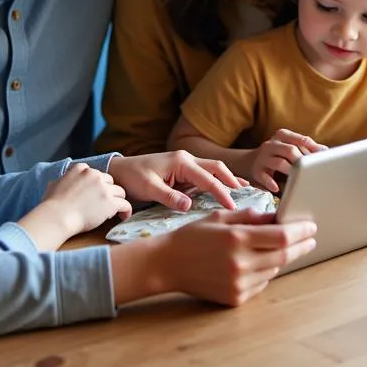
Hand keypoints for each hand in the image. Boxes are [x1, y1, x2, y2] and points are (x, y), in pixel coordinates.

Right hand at [42, 162, 131, 237]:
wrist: (57, 216)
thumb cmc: (52, 205)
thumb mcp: (54, 185)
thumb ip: (61, 181)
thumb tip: (57, 183)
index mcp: (81, 169)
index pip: (96, 173)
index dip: (97, 185)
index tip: (95, 194)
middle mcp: (94, 174)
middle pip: (110, 181)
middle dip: (108, 192)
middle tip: (104, 204)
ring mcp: (104, 188)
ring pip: (120, 191)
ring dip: (117, 200)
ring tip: (114, 211)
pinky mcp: (111, 202)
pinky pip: (125, 204)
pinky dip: (126, 210)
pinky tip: (123, 216)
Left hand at [107, 151, 242, 211]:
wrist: (119, 171)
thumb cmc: (132, 177)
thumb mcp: (148, 188)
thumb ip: (169, 197)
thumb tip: (188, 205)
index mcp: (181, 161)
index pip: (208, 177)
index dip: (221, 192)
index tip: (232, 206)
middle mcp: (187, 160)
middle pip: (216, 168)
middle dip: (231, 179)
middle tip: (247, 193)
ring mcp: (185, 166)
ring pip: (212, 171)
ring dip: (227, 179)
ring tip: (244, 189)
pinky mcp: (182, 173)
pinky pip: (204, 177)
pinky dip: (216, 182)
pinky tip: (224, 190)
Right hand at [158, 210, 317, 304]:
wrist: (167, 264)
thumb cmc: (194, 236)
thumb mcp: (221, 217)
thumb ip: (251, 217)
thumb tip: (278, 216)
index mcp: (237, 238)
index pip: (282, 236)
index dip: (300, 231)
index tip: (311, 226)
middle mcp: (240, 263)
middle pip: (284, 255)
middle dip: (300, 245)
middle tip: (310, 238)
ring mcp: (238, 284)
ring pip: (274, 270)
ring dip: (282, 258)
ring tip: (282, 247)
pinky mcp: (235, 298)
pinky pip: (261, 284)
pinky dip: (266, 272)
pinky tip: (259, 263)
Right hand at [247, 129, 326, 192]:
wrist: (249, 161)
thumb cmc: (277, 155)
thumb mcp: (289, 146)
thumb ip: (306, 148)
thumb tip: (326, 151)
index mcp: (282, 136)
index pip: (299, 139)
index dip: (312, 148)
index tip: (322, 157)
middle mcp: (271, 144)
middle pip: (290, 150)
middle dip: (302, 161)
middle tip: (311, 171)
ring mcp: (263, 157)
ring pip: (278, 163)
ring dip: (290, 171)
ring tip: (298, 178)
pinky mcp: (256, 170)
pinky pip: (264, 177)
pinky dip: (271, 183)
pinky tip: (277, 188)